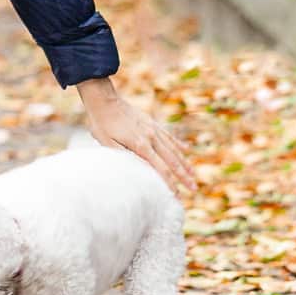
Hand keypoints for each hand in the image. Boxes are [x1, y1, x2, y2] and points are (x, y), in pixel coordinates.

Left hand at [75, 77, 195, 195]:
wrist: (104, 99)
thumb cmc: (102, 123)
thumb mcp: (106, 143)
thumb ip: (122, 156)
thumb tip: (136, 170)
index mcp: (140, 145)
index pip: (160, 168)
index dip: (170, 183)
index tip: (176, 195)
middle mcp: (151, 137)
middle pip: (172, 160)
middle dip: (184, 176)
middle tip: (194, 189)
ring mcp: (153, 129)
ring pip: (173, 148)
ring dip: (184, 162)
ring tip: (193, 174)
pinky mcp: (152, 122)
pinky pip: (168, 135)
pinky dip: (178, 144)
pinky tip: (186, 149)